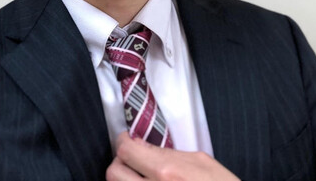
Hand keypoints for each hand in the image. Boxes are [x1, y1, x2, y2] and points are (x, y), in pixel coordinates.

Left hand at [106, 131, 240, 180]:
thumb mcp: (202, 163)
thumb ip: (169, 153)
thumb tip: (142, 145)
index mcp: (167, 173)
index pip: (126, 151)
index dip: (124, 141)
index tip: (128, 139)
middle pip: (114, 173)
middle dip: (120, 162)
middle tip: (133, 159)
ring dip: (125, 179)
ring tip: (140, 175)